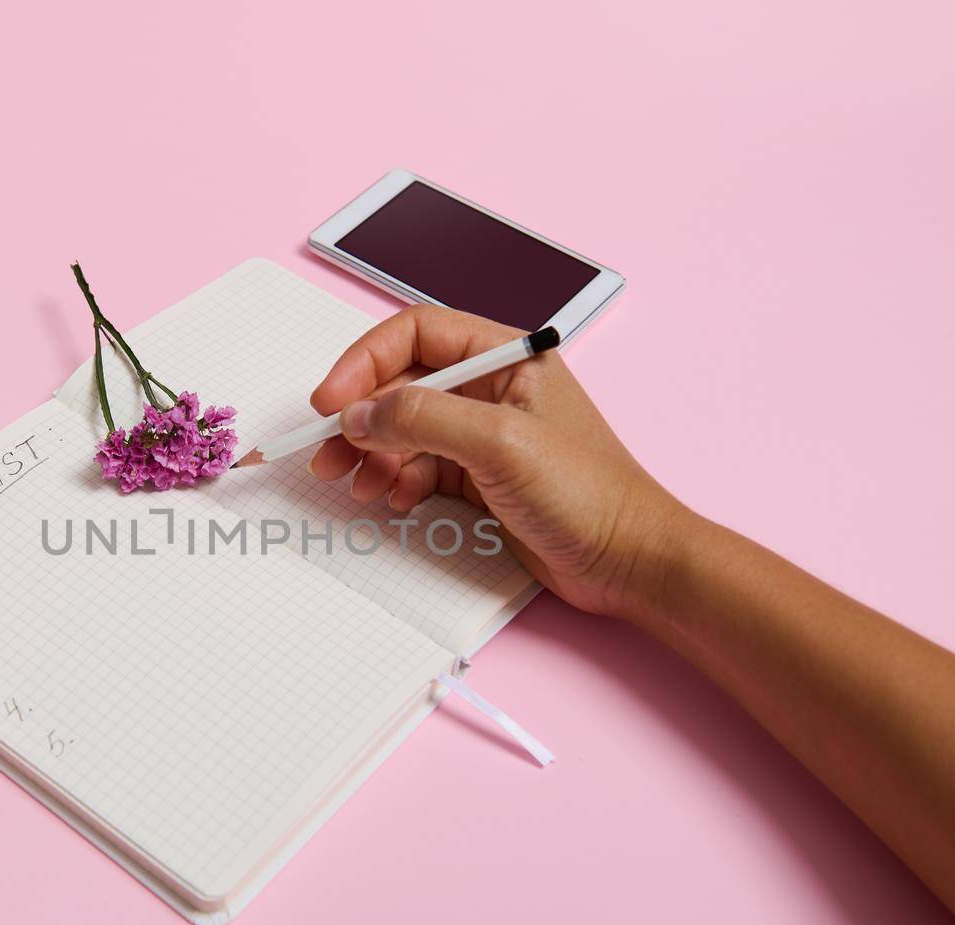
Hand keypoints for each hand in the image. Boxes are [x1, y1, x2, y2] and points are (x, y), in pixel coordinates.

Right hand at [309, 305, 684, 618]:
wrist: (627, 561)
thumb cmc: (589, 494)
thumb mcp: (499, 443)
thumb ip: (423, 418)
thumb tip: (361, 414)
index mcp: (507, 357)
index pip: (415, 334)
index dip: (365, 362)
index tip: (332, 401)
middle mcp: (493, 388)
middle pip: (402, 384)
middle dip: (360, 418)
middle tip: (327, 452)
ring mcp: (485, 434)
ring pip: (405, 429)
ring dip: (373, 454)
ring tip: (359, 484)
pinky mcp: (480, 478)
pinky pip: (419, 467)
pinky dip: (398, 481)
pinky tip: (396, 500)